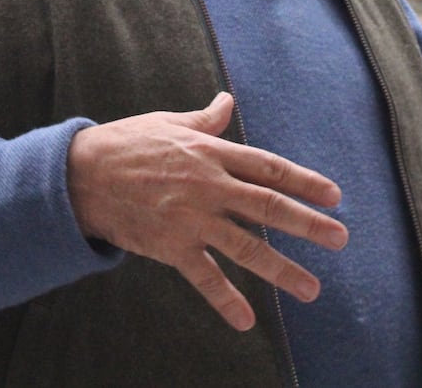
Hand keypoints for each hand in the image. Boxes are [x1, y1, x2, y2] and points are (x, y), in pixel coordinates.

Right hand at [67, 91, 348, 331]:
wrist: (80, 175)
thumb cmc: (125, 143)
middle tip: (340, 239)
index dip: (304, 181)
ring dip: (281, 269)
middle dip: (308, 224)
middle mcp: (208, 185)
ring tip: (311, 289)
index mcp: (211, 152)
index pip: (268, 167)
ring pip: (245, 246)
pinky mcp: (170, 245)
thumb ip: (204, 120)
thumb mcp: (168, 123)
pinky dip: (226, 299)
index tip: (334, 196)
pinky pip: (204, 276)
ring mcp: (190, 218)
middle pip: (268, 206)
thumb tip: (227, 102)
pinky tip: (247, 319)